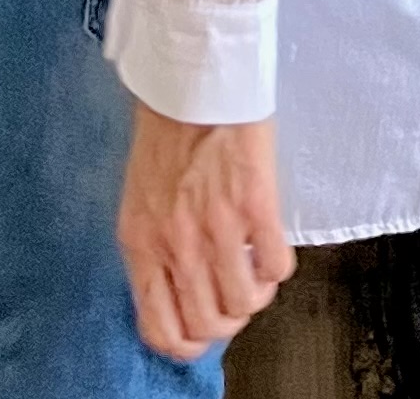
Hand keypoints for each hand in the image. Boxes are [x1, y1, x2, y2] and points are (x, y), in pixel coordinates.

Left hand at [116, 100, 295, 361]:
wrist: (195, 78)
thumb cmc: (167, 127)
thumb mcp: (142, 196)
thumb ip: (156, 245)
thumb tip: (180, 285)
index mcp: (141, 243)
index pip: (161, 331)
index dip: (188, 341)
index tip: (202, 326)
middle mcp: (176, 245)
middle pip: (208, 326)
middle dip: (226, 318)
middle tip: (233, 290)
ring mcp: (217, 228)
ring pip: (245, 304)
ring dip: (255, 291)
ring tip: (255, 265)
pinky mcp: (255, 205)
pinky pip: (276, 267)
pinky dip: (278, 265)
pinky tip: (270, 241)